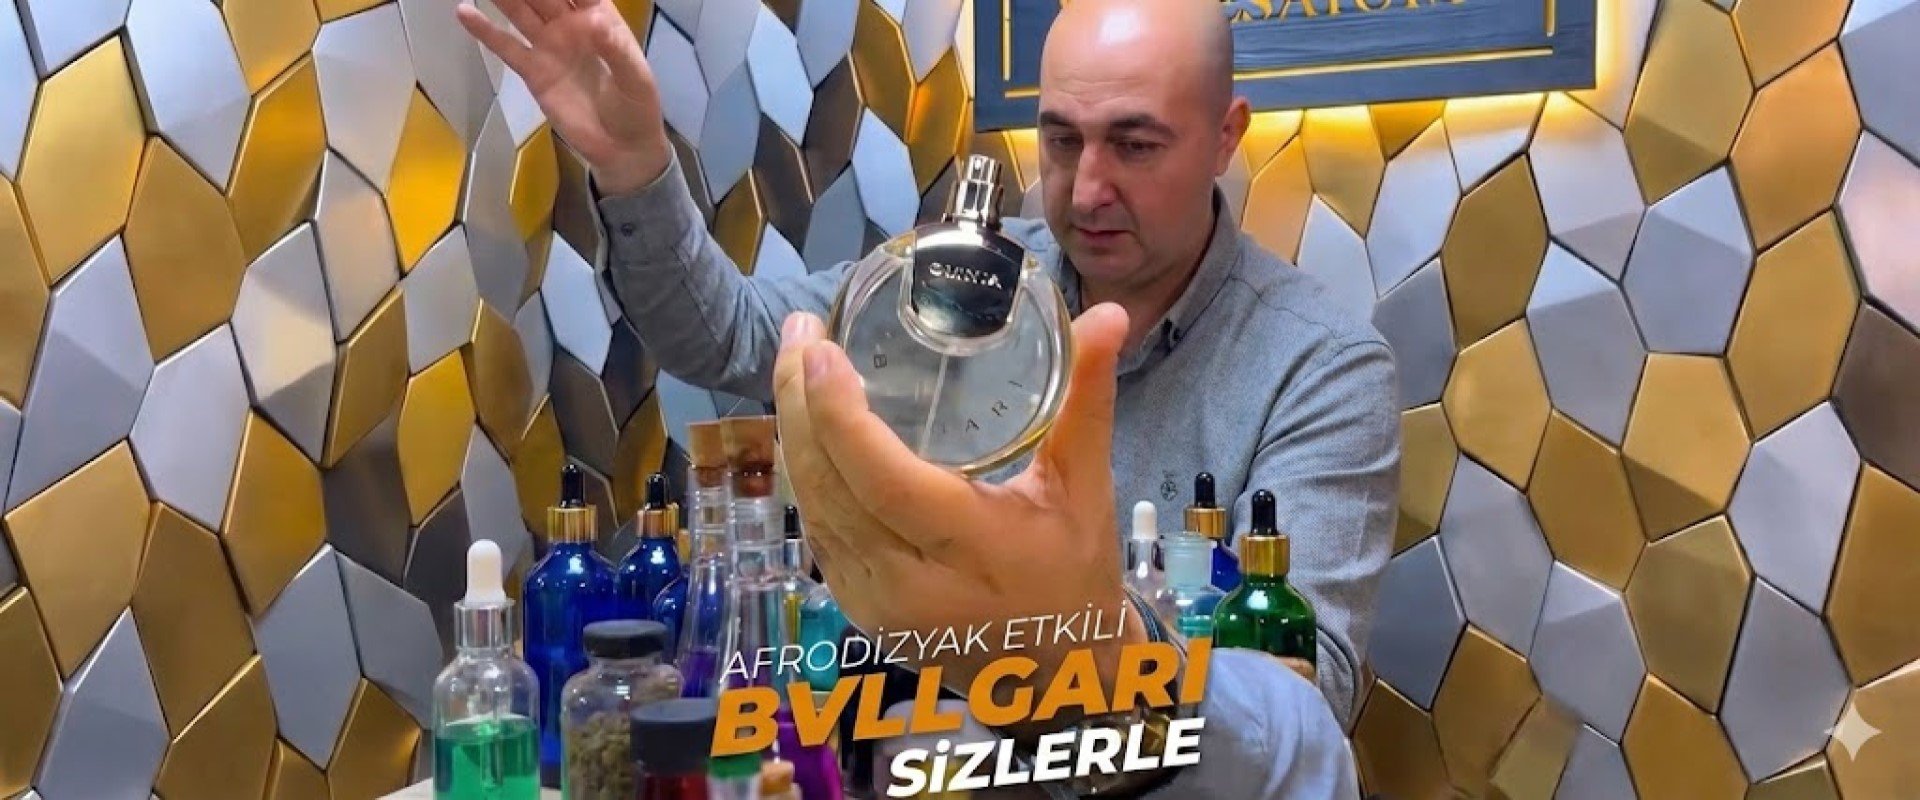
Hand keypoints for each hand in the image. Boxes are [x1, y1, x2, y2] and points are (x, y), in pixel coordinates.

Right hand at [455, 0, 670, 193]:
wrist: (621, 148)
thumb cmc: (637, 109)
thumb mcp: (636, 79)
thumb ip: (617, 51)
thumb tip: (594, 21)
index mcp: (601, 19)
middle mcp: (571, 25)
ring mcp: (550, 46)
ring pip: (521, 11)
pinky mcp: (533, 71)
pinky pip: (506, 46)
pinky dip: (485, 30)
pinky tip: (464, 12)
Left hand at [772, 304, 1147, 707]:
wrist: (1063, 673)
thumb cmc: (1077, 571)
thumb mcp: (1087, 484)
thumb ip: (1087, 396)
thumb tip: (1106, 312)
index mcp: (973, 548)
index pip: (883, 480)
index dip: (841, 416)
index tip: (822, 352)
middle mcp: (913, 585)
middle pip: (830, 487)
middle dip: (800, 403)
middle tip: (801, 331)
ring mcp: (878, 606)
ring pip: (813, 510)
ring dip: (793, 435)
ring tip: (795, 366)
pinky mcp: (861, 614)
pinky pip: (819, 535)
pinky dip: (806, 478)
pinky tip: (803, 429)